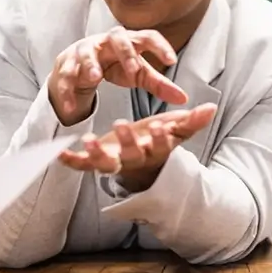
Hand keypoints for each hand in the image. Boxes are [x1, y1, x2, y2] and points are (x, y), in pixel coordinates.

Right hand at [48, 27, 187, 125]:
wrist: (81, 65)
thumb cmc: (115, 66)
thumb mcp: (137, 74)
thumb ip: (158, 85)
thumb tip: (184, 99)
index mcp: (129, 41)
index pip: (147, 36)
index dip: (159, 46)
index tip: (172, 60)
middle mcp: (107, 41)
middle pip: (117, 36)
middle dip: (125, 52)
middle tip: (134, 70)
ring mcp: (85, 49)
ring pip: (87, 51)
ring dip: (90, 63)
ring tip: (95, 77)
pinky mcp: (67, 62)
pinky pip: (66, 75)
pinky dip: (67, 91)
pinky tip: (71, 107)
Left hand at [59, 103, 216, 191]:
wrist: (141, 165)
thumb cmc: (157, 141)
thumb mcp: (174, 130)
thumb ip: (191, 121)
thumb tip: (211, 106)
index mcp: (153, 150)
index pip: (160, 145)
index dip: (160, 138)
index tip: (160, 125)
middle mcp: (133, 159)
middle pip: (131, 155)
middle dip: (127, 141)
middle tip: (121, 124)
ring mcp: (114, 162)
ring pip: (105, 163)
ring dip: (96, 154)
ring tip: (87, 140)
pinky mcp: (97, 161)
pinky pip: (83, 165)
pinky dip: (72, 161)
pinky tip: (59, 153)